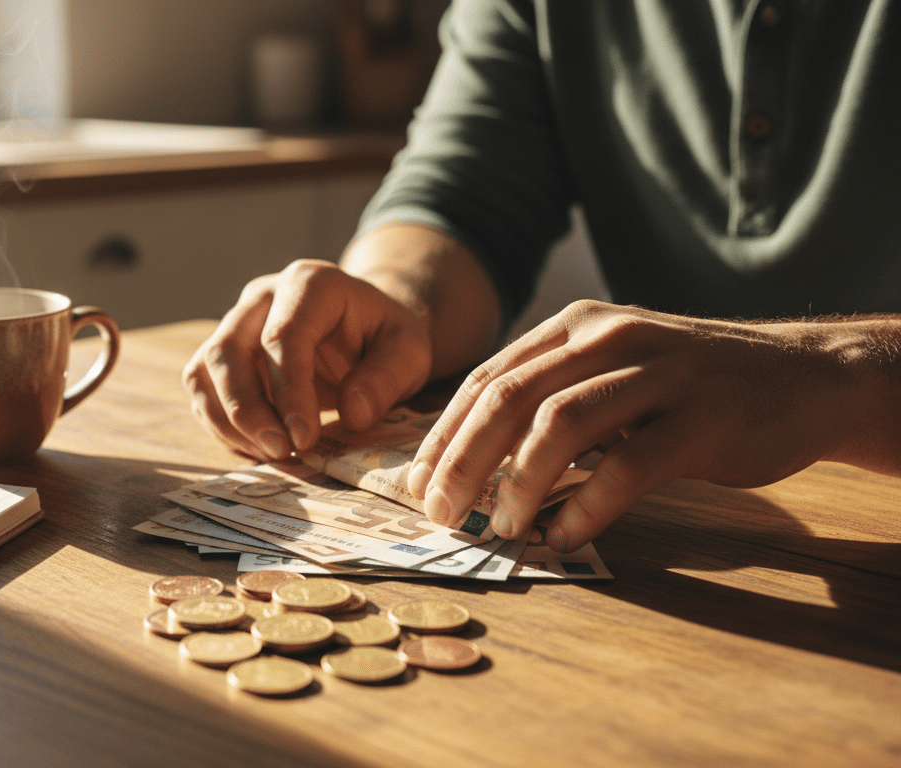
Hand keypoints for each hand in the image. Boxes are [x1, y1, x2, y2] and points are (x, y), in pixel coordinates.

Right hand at [183, 259, 433, 459]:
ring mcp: (235, 323)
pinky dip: (222, 426)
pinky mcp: (222, 355)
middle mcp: (262, 296)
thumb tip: (353, 414)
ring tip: (270, 454)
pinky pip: (203, 391)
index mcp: (310, 284)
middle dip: (247, 410)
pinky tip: (258, 448)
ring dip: (227, 421)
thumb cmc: (384, 338)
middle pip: (228, 350)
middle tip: (281, 451)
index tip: (305, 438)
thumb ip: (387, 378)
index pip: (283, 335)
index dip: (289, 390)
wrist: (363, 329)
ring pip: (203, 371)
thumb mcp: (409, 352)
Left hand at [408, 300, 873, 552]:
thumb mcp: (610, 373)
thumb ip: (548, 401)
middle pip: (509, 398)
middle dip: (462, 461)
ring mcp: (658, 375)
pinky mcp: (701, 419)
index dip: (443, 434)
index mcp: (575, 328)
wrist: (802, 376)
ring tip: (499, 527)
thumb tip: (470, 466)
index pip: (487, 380)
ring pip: (560, 425)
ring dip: (518, 483)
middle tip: (438, 512)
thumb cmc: (687, 387)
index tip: (415, 483)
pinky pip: (629, 466)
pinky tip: (565, 536)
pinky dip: (588, 506)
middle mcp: (609, 340)